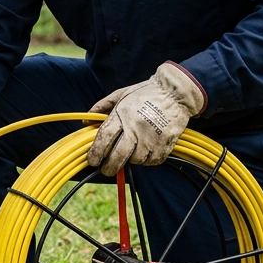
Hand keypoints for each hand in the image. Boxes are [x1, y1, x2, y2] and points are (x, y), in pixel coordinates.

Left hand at [87, 62, 205, 175]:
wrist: (176, 92)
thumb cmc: (146, 92)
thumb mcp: (121, 94)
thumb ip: (102, 107)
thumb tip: (86, 121)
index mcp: (122, 114)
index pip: (104, 138)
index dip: (96, 152)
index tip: (93, 161)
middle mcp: (136, 127)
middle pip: (118, 155)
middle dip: (109, 167)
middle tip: (106, 170)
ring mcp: (152, 137)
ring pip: (136, 160)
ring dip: (130, 160)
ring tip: (131, 152)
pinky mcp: (166, 144)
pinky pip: (152, 161)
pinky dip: (147, 160)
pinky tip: (145, 151)